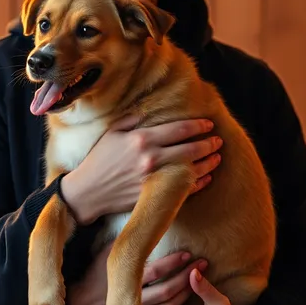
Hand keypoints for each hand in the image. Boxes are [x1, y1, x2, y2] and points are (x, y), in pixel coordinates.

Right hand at [60, 116, 222, 224]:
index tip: (208, 123)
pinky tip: (206, 177)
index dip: (198, 125)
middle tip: (218, 140)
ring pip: (192, 169)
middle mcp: (151, 158)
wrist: (88, 192)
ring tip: (217, 157)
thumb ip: (133, 119)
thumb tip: (151, 109)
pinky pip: (184, 190)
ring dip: (209, 162)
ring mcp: (155, 179)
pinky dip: (199, 183)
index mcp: (142, 139)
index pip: (179, 129)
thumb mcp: (112, 132)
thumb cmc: (98, 160)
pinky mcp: (155, 196)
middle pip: (190, 149)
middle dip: (208, 143)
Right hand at [68, 247, 207, 304]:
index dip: (173, 262)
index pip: (154, 271)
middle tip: (202, 262)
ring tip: (199, 275)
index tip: (187, 254)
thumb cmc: (93, 276)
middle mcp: (132, 300)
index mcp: (124, 280)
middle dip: (187, 276)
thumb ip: (122, 242)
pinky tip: (188, 295)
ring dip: (187, 291)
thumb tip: (139, 222)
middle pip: (166, 291)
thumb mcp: (104, 254)